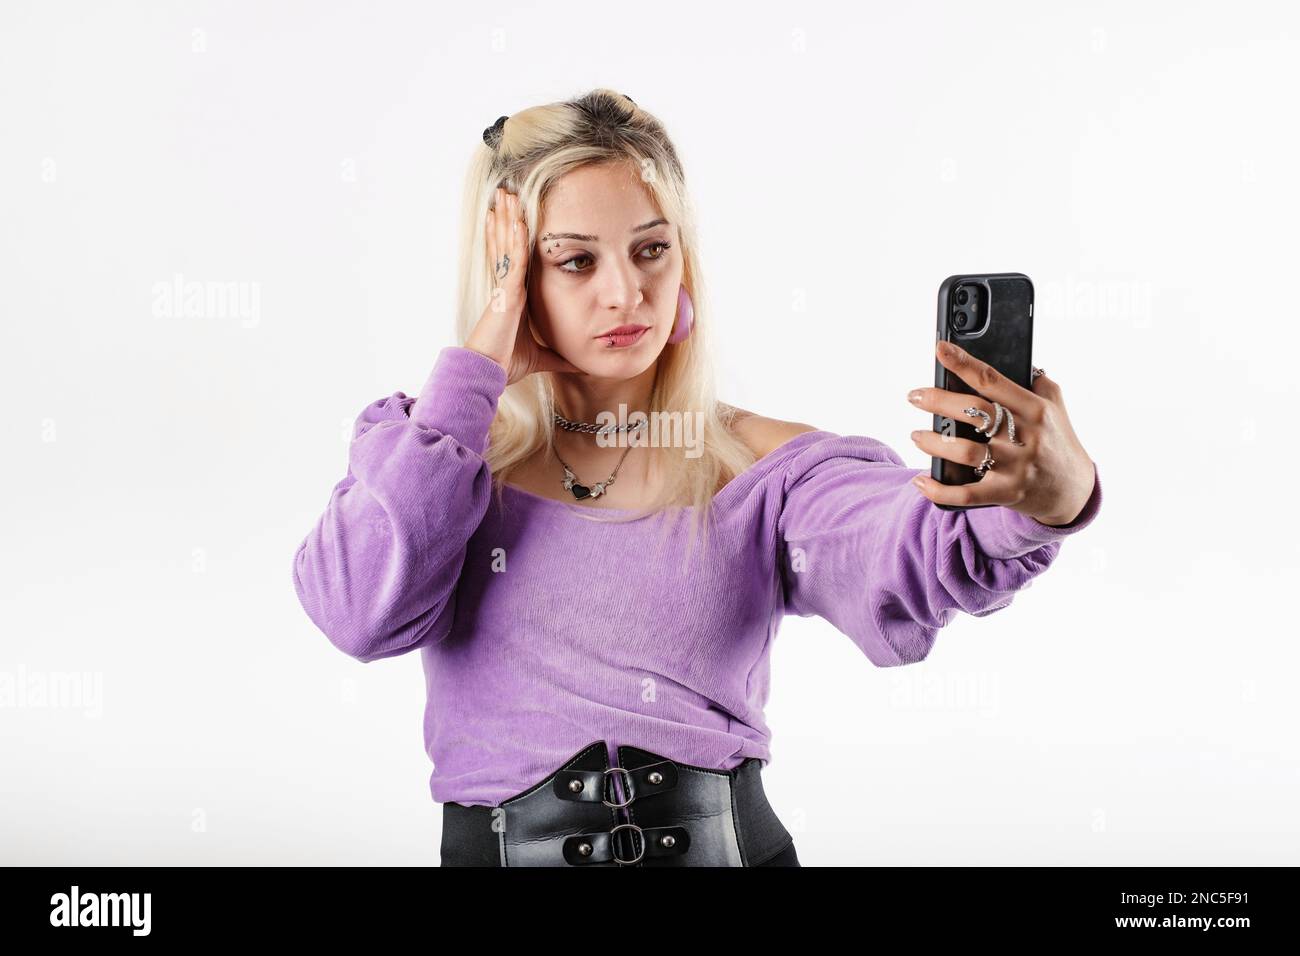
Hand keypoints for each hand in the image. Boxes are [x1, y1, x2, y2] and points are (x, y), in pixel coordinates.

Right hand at [464, 186, 584, 386]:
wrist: (489, 372)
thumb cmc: (507, 364)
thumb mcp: (541, 357)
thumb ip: (559, 357)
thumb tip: (580, 363)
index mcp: (512, 296)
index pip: (513, 258)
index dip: (511, 236)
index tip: (513, 217)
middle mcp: (507, 286)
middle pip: (506, 243)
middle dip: (506, 218)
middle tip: (506, 193)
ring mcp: (505, 286)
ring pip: (507, 244)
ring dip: (508, 218)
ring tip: (506, 194)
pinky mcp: (507, 292)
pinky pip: (514, 259)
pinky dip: (517, 239)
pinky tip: (519, 220)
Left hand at [906, 340, 1095, 526]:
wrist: (1075, 490)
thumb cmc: (1059, 442)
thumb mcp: (1055, 407)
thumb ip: (1037, 382)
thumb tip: (1017, 359)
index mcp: (1035, 409)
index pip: (993, 380)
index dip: (964, 362)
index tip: (940, 349)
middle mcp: (1026, 436)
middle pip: (974, 412)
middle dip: (938, 401)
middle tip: (915, 396)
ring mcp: (1016, 466)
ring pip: (966, 451)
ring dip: (934, 443)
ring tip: (916, 435)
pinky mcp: (1007, 493)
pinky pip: (966, 494)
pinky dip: (939, 490)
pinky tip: (921, 481)